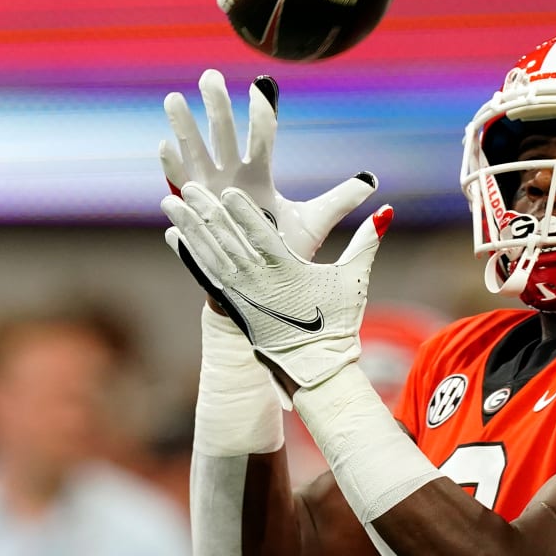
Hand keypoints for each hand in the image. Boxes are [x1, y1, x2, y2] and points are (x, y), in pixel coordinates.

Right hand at [159, 69, 376, 260]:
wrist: (263, 282)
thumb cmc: (285, 249)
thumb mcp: (315, 220)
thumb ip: (341, 199)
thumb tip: (372, 180)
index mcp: (259, 175)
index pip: (262, 137)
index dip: (262, 114)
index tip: (261, 87)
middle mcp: (233, 177)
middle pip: (224, 135)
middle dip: (217, 106)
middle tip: (210, 76)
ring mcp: (211, 191)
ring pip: (197, 152)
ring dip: (185, 127)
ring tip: (174, 98)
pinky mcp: (196, 210)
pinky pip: (181, 185)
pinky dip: (172, 167)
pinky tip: (163, 145)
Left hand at [161, 184, 392, 388]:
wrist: (315, 369)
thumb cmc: (337, 323)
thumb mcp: (354, 279)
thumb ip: (366, 242)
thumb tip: (385, 211)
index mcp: (287, 273)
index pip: (261, 237)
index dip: (242, 213)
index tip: (225, 191)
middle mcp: (259, 283)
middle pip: (227, 241)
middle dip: (206, 212)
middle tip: (187, 187)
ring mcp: (242, 295)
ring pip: (210, 254)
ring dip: (190, 228)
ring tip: (170, 203)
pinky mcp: (233, 305)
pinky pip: (205, 273)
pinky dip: (189, 253)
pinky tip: (174, 236)